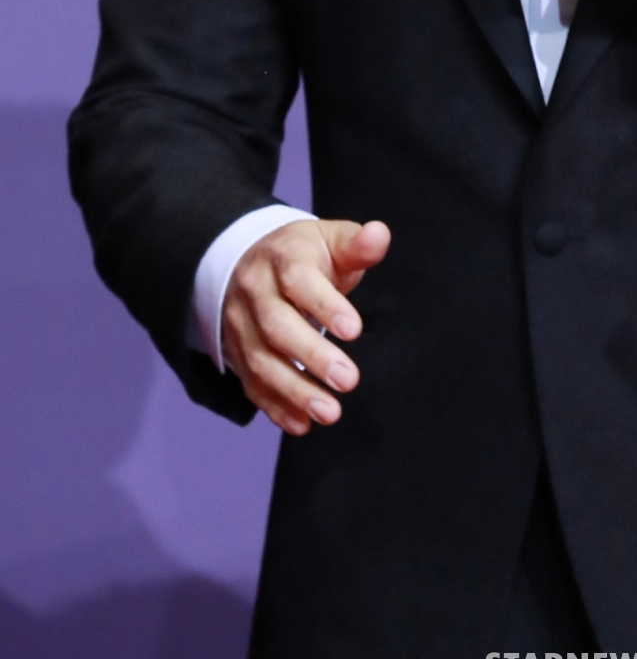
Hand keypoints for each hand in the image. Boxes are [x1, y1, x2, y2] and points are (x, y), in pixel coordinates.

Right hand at [222, 218, 390, 435]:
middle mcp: (255, 291)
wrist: (248, 261)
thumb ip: (357, 244)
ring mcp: (240, 324)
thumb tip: (379, 234)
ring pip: (260, 361)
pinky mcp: (236, 354)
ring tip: (329, 412)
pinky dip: (275, 407)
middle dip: (312, 357)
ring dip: (294, 391)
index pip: (298, 280)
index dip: (324, 305)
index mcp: (282, 258)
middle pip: (277, 325)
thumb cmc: (302, 255)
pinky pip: (251, 383)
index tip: (354, 330)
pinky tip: (301, 424)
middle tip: (348, 381)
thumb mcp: (329, 240)